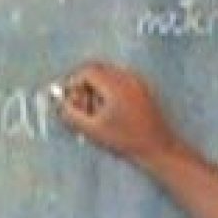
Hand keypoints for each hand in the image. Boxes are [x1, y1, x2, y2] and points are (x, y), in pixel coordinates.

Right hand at [55, 61, 178, 166]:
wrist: (158, 148)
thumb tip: (60, 104)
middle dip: (85, 85)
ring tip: (95, 112)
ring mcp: (138, 82)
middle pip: (98, 70)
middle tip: (80, 106)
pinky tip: (110, 112)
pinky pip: (120, 81)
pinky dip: (110, 91)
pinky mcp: (143, 89)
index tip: (69, 99)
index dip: (74, 83)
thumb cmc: (126, 141)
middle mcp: (127, 78)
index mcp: (115, 84)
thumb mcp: (93, 130)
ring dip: (97, 88)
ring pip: (109, 75)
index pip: (87, 71)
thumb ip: (72, 115)